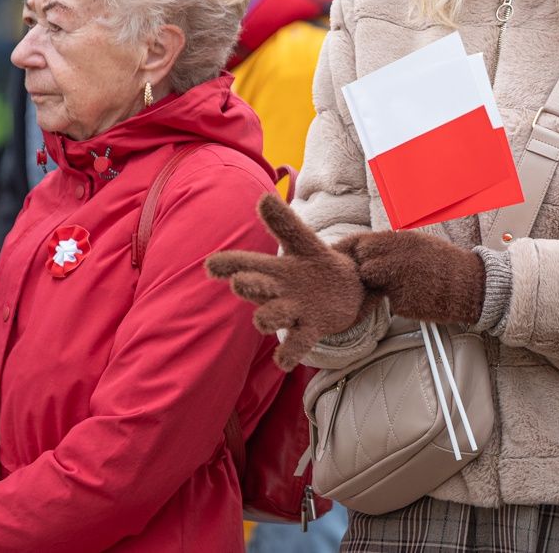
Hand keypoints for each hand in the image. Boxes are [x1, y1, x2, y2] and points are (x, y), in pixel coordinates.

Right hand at [206, 195, 376, 369]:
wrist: (347, 291)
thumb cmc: (317, 266)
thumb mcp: (306, 243)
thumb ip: (285, 224)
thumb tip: (263, 197)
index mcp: (274, 268)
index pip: (246, 263)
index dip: (229, 264)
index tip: (211, 266)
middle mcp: (277, 292)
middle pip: (255, 289)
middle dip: (248, 286)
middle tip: (240, 283)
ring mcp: (293, 312)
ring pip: (271, 318)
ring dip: (267, 318)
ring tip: (264, 320)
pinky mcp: (311, 329)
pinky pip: (296, 345)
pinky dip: (289, 354)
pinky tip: (283, 361)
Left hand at [337, 230, 485, 325]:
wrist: (470, 287)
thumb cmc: (447, 264)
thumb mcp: (422, 243)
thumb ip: (396, 245)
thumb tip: (373, 247)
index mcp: (403, 242)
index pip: (365, 245)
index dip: (367, 253)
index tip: (373, 257)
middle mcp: (398, 261)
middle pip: (364, 266)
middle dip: (371, 271)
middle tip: (384, 274)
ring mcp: (398, 284)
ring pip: (374, 285)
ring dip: (382, 286)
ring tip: (402, 284)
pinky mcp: (402, 304)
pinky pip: (391, 301)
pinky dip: (399, 300)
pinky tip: (415, 295)